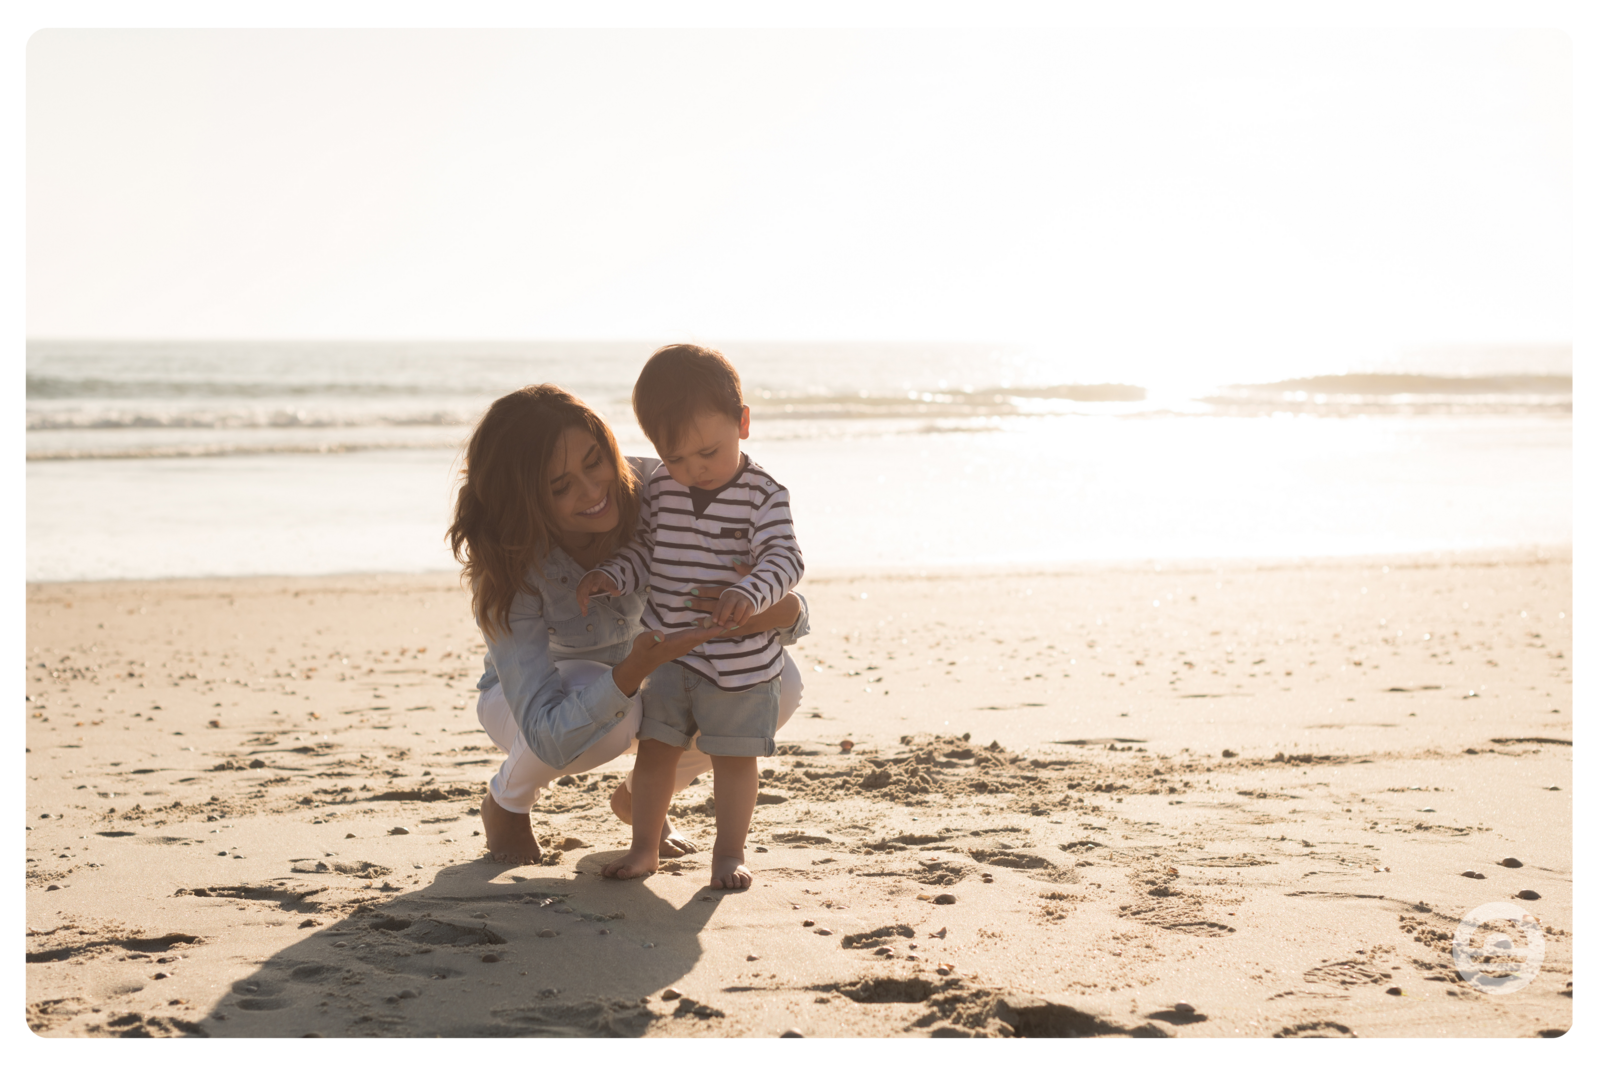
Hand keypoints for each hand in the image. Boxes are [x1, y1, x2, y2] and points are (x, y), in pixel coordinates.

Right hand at [575, 571, 617, 614]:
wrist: (595, 576)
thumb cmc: (603, 580)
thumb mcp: (609, 583)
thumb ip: (613, 588)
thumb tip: (619, 593)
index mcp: (596, 576)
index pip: (596, 580)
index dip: (595, 584)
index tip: (594, 589)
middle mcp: (587, 580)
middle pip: (584, 587)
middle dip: (584, 594)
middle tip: (586, 602)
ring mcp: (582, 585)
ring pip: (580, 593)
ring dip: (581, 601)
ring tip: (584, 610)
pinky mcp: (580, 590)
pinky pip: (579, 597)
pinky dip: (580, 604)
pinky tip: (584, 612)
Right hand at [614, 622, 732, 696]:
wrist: (643, 661)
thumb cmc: (642, 650)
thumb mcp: (643, 641)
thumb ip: (651, 637)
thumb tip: (660, 634)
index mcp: (677, 643)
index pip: (696, 636)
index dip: (710, 630)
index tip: (723, 626)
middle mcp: (684, 645)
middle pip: (705, 636)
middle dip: (719, 629)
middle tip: (735, 620)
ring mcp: (685, 645)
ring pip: (703, 636)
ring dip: (715, 629)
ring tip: (729, 621)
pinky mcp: (683, 644)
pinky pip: (698, 636)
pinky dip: (707, 630)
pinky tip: (713, 624)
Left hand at [682, 564, 799, 634]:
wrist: (786, 609)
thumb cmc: (773, 591)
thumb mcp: (760, 578)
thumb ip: (745, 570)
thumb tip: (733, 560)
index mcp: (742, 592)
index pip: (720, 591)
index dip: (706, 591)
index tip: (692, 590)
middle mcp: (741, 605)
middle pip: (717, 605)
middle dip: (701, 604)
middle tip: (686, 602)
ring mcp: (744, 617)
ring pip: (722, 619)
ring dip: (707, 620)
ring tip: (693, 621)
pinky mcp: (748, 626)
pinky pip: (731, 630)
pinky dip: (719, 632)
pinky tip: (709, 633)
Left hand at [713, 589, 754, 629]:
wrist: (749, 594)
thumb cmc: (734, 601)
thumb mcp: (726, 602)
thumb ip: (721, 610)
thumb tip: (713, 621)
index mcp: (727, 595)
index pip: (721, 603)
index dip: (717, 612)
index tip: (714, 621)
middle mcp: (736, 596)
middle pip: (729, 604)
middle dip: (724, 615)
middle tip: (721, 624)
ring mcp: (744, 600)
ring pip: (740, 608)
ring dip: (735, 617)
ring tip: (732, 624)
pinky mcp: (751, 605)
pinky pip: (747, 614)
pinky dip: (742, 620)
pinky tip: (738, 624)